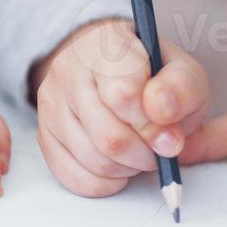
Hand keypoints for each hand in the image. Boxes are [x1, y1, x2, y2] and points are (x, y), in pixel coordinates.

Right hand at [30, 18, 209, 197]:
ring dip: (128, 169)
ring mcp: (50, 104)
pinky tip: (118, 167)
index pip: (124, 94)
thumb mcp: (182, 74)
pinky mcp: (43, 135)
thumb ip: (181, 90)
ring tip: (140, 152)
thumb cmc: (152, 77)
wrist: (117, 74)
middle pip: (110, 137)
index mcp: (105, 44)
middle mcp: (68, 70)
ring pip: (94, 161)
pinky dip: (106, 183)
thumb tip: (161, 113)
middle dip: (145, 153)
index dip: (153, 122)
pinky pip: (74, 178)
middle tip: (158, 146)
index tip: (167, 123)